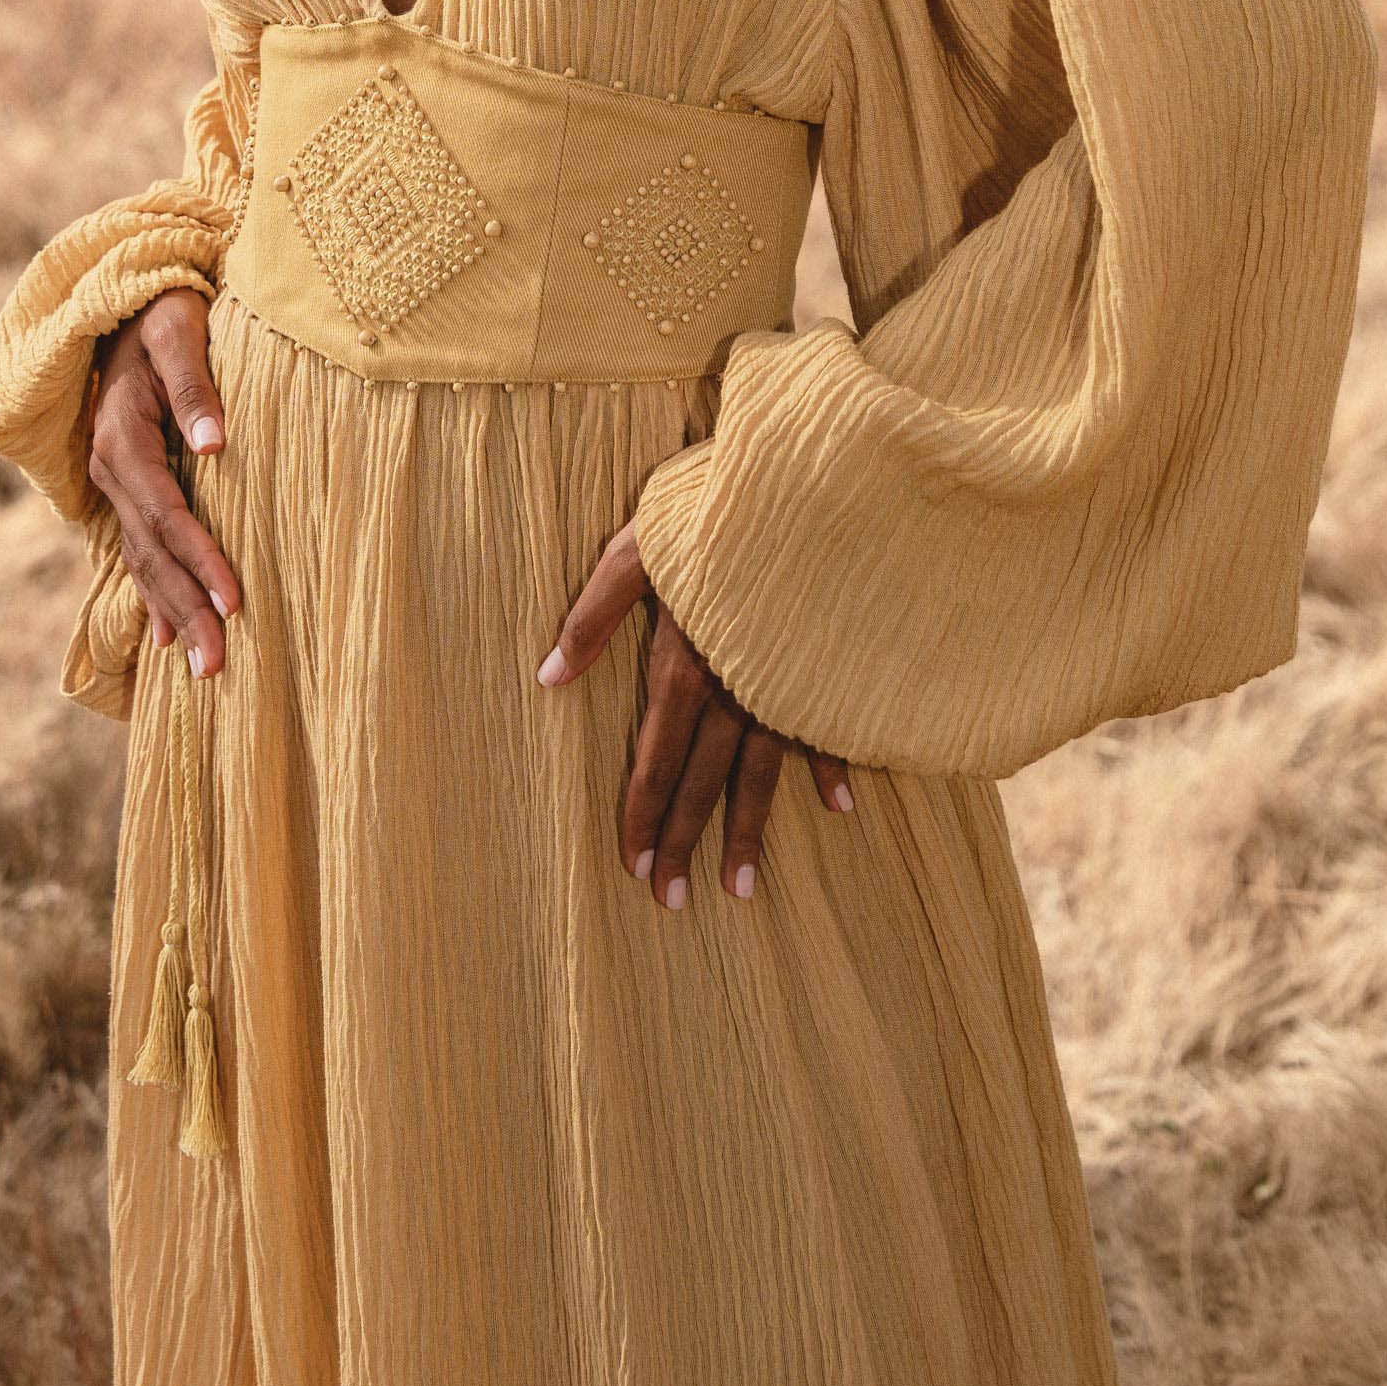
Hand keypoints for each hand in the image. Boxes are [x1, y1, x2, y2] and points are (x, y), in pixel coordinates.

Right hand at [88, 287, 240, 677]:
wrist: (125, 298)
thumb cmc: (163, 309)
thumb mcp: (180, 329)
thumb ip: (196, 385)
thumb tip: (214, 443)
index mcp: (121, 438)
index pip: (166, 514)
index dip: (200, 559)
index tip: (235, 601)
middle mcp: (110, 470)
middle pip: (150, 555)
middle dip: (185, 611)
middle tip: (217, 667)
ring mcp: (112, 483)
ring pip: (142, 562)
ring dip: (172, 616)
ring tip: (202, 671)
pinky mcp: (125, 487)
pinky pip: (138, 550)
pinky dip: (153, 595)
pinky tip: (165, 639)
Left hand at [535, 515, 854, 907]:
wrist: (812, 483)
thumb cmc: (715, 505)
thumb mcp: (639, 547)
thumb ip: (593, 614)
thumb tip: (548, 676)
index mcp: (685, 663)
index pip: (653, 759)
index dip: (639, 815)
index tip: (631, 867)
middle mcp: (734, 686)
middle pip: (703, 780)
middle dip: (683, 842)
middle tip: (669, 901)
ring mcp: (785, 680)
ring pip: (762, 773)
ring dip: (748, 831)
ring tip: (740, 889)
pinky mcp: (827, 661)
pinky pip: (827, 727)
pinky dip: (831, 766)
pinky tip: (838, 808)